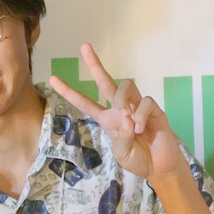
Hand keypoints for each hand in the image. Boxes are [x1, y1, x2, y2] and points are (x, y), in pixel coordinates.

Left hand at [50, 44, 186, 183]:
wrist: (160, 166)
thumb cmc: (138, 160)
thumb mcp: (122, 154)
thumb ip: (121, 139)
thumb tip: (127, 118)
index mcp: (108, 120)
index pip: (86, 103)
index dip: (69, 92)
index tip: (52, 79)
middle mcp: (121, 109)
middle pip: (106, 81)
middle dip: (95, 64)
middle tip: (84, 46)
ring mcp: (138, 107)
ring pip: (126, 85)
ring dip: (123, 99)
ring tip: (127, 119)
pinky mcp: (154, 109)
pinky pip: (145, 101)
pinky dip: (141, 115)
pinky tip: (141, 129)